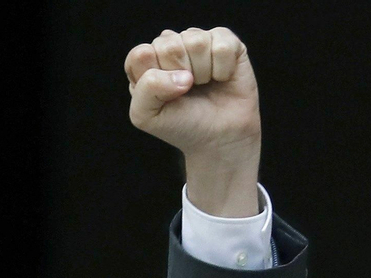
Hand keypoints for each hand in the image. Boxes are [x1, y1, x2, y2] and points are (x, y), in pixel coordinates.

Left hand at [125, 26, 261, 216]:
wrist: (219, 144)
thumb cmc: (183, 129)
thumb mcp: (146, 116)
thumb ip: (146, 88)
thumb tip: (182, 76)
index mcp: (148, 62)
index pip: (142, 53)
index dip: (155, 79)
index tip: (168, 100)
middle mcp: (172, 48)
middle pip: (168, 43)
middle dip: (180, 76)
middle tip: (189, 95)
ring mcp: (201, 44)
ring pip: (195, 40)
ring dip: (203, 73)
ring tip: (206, 88)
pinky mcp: (228, 46)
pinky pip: (222, 42)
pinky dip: (223, 67)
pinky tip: (222, 80)